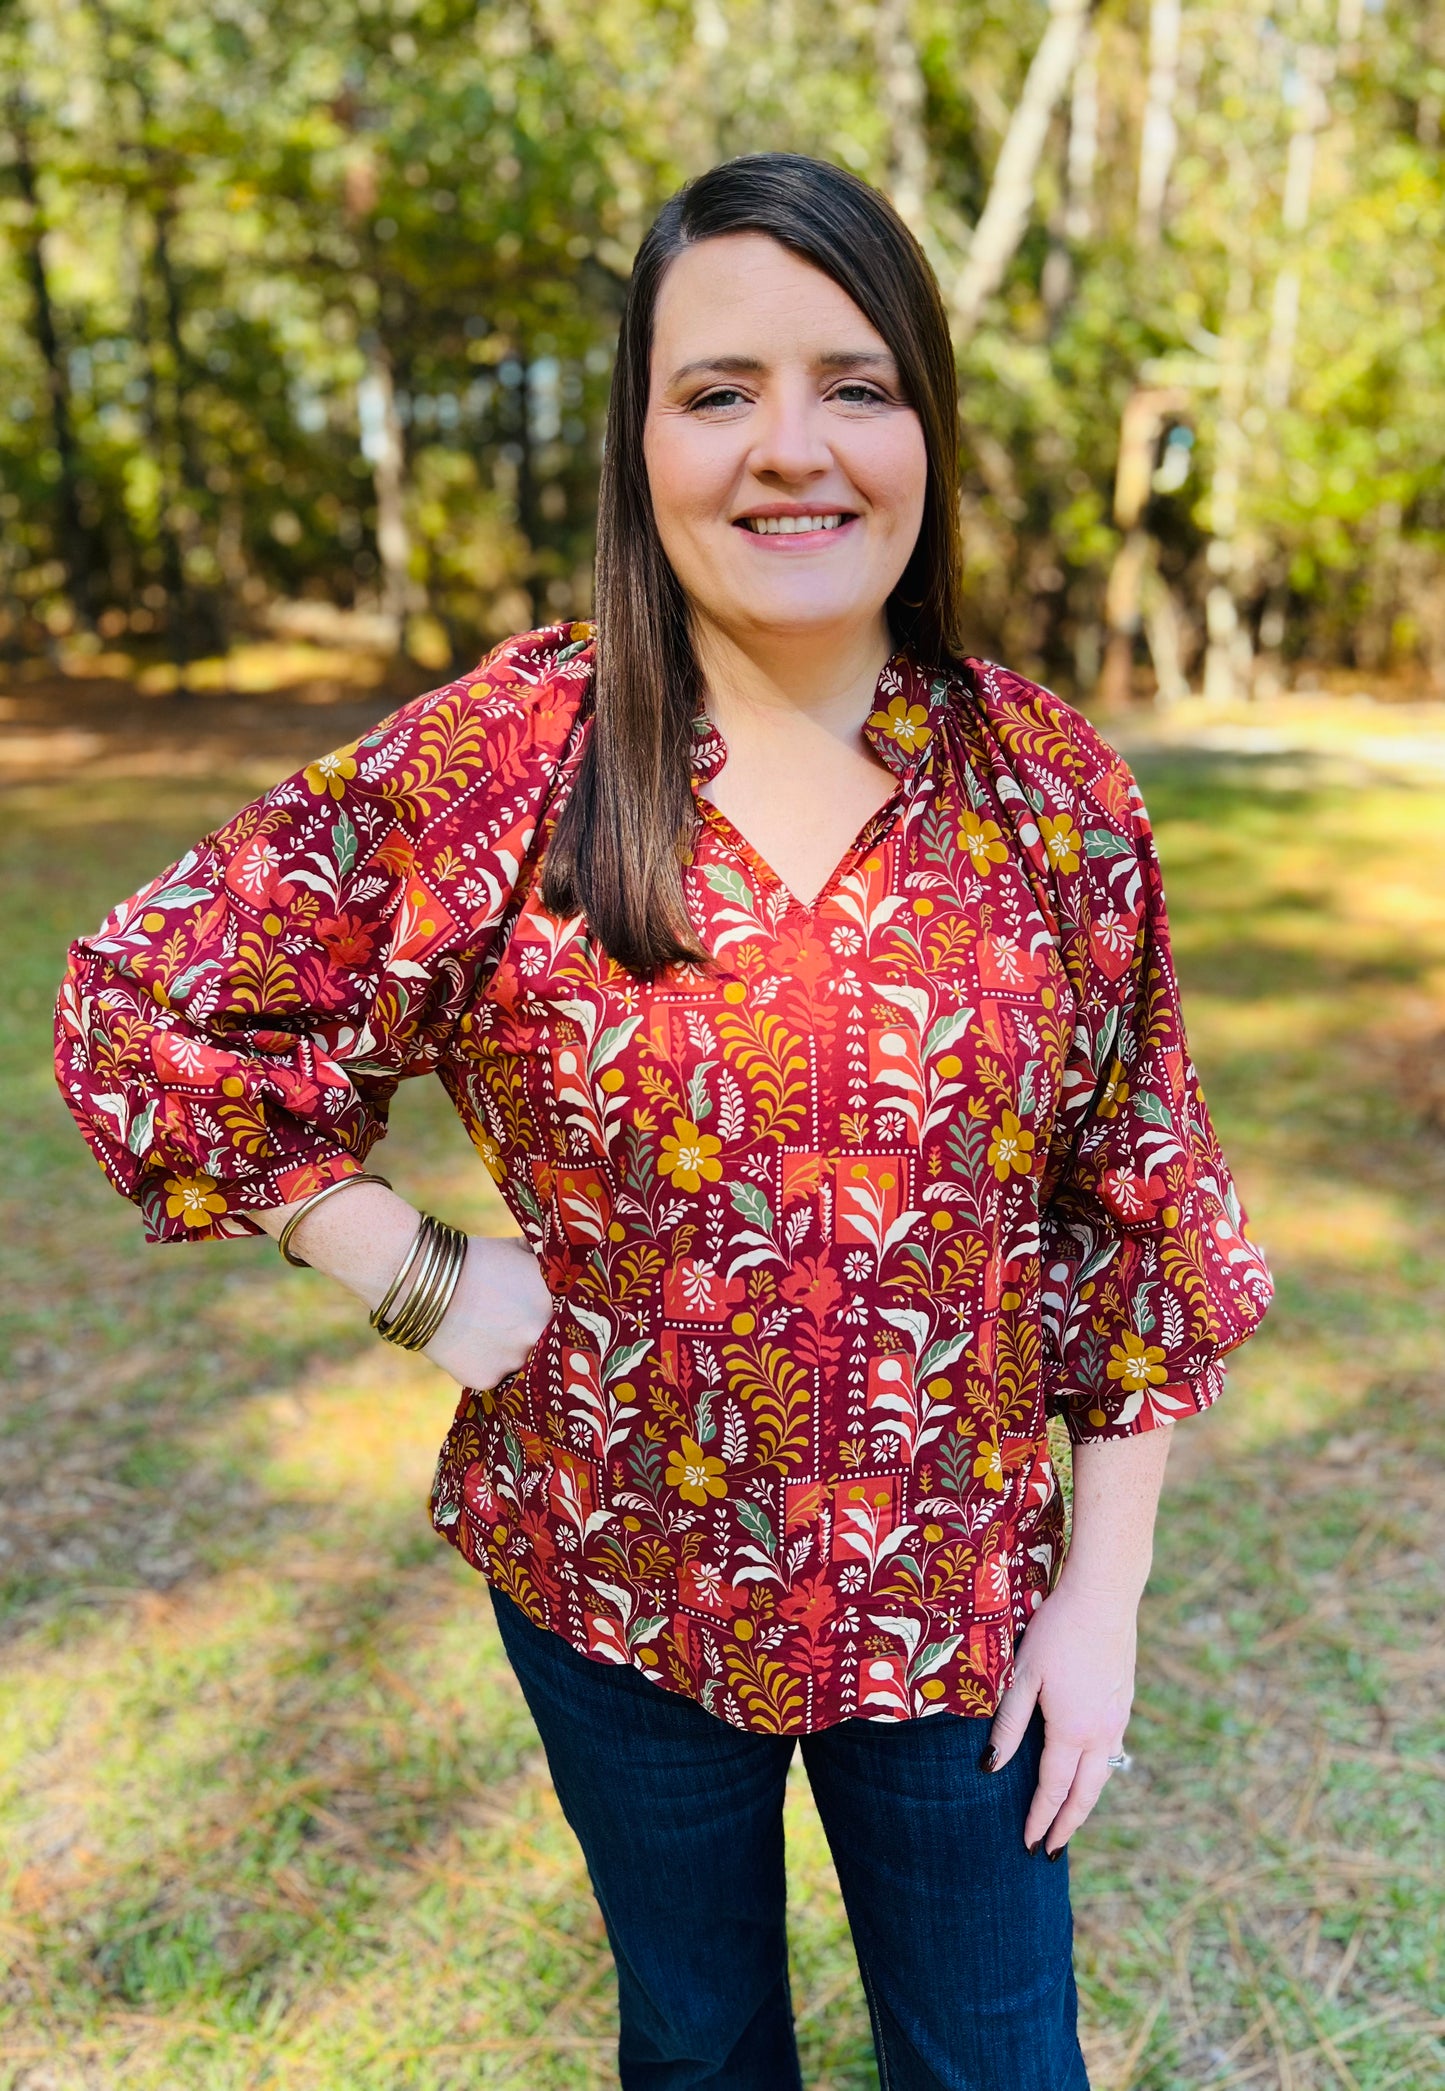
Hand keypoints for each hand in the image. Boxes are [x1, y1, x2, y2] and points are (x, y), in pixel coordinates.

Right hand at [424, 1234, 554, 1390]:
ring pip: (521, 1364)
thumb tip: (563, 1264)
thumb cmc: (476, 1258)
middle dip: (535, 1336)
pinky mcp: (488, 1380)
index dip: (560, 1318)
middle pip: (549, 1346)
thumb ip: (546, 1267)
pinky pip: (493, 1375)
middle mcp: (541, 1336)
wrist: (425, 1280)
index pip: (572, 1320)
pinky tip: (469, 1343)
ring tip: (488, 1332)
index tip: (549, 1316)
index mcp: (557, 1303)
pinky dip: (483, 1363)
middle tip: (515, 1326)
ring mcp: (515, 1361)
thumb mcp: (520, 1251)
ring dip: (510, 1352)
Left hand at [985, 1579, 1137, 1855]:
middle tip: (1053, 1853)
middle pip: (1085, 1794)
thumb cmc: (1056, 1632)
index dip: (1040, 1818)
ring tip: (1071, 1820)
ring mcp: (1118, 1717)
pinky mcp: (1126, 1700)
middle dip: (1067, 1825)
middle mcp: (1101, 1732)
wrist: (1104, 1597)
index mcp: (1072, 1731)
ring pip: (1103, 1774)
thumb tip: (991, 1768)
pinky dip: (1099, 1772)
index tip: (1029, 1844)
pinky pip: (1112, 1749)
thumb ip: (1008, 1724)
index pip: (1053, 1788)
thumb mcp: (1023, 1676)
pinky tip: (1091, 1770)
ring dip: (1086, 1802)